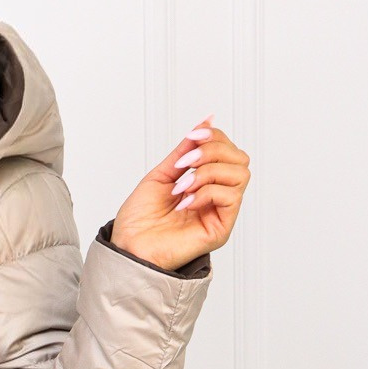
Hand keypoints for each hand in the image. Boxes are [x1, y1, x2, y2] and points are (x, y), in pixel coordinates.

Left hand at [110, 114, 250, 271]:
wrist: (127, 247)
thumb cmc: (139, 219)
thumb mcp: (162, 174)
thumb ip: (185, 150)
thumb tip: (207, 121)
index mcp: (206, 183)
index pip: (229, 150)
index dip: (214, 137)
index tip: (191, 137)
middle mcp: (217, 197)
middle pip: (240, 159)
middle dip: (213, 151)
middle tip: (185, 163)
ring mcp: (220, 213)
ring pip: (240, 175)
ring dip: (207, 172)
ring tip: (181, 187)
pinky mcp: (220, 230)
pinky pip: (231, 197)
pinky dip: (206, 192)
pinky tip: (184, 203)